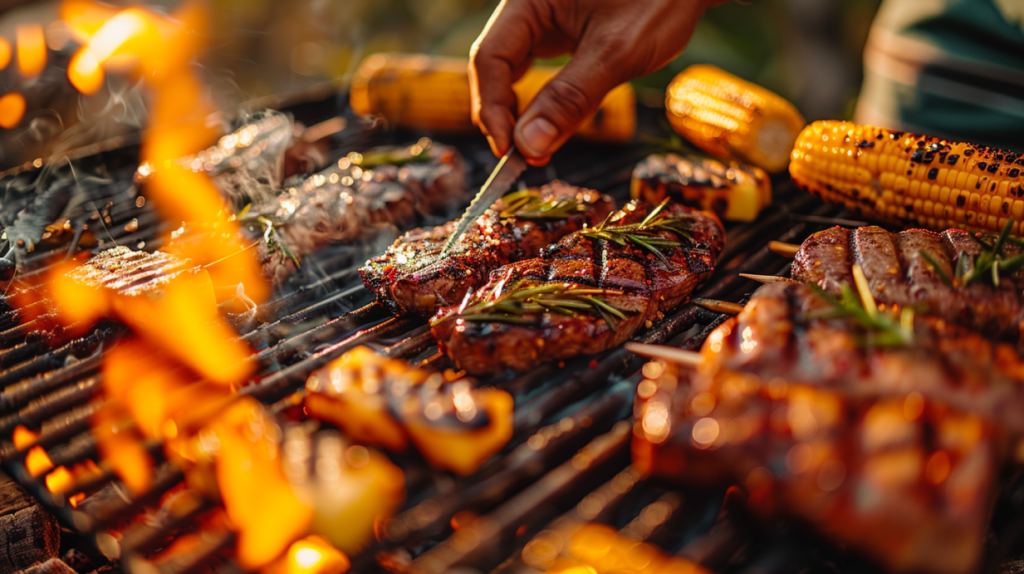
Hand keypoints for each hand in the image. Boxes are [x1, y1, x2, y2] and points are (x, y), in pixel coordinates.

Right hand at [469, 0, 721, 164]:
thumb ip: (570, 99)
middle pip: (493, 63)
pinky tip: (549, 119)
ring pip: (512, 67)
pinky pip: (536, 64)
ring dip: (518, 108)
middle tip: (522, 156)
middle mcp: (528, 4)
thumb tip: (528, 146)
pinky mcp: (561, 28)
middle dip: (503, 112)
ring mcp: (544, 15)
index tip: (510, 152)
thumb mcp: (617, 53)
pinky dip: (539, 96)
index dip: (492, 109)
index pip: (489, 58)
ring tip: (534, 144)